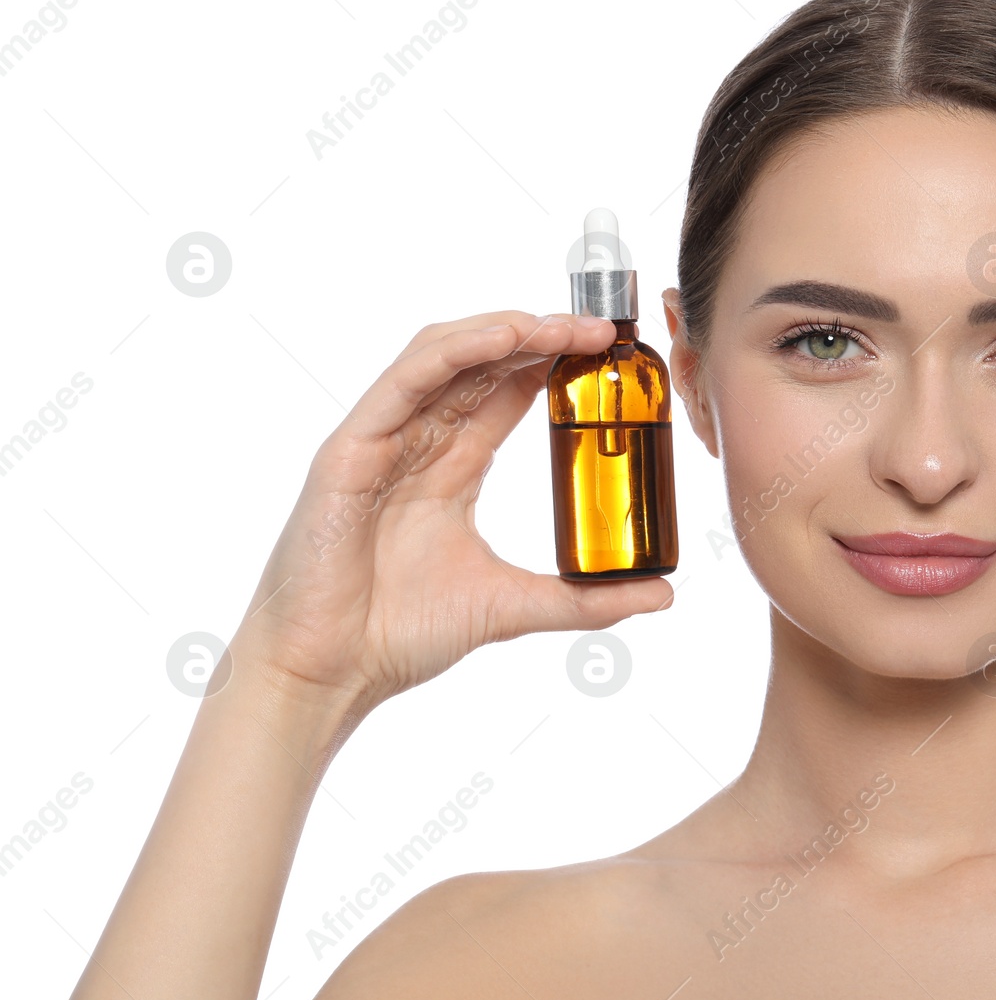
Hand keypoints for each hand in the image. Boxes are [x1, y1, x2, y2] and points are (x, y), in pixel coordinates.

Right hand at [229, 310, 674, 713]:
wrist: (331, 674)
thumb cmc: (397, 637)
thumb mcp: (512, 607)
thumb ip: (586, 600)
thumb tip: (661, 595)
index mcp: (449, 470)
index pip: (506, 393)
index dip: (554, 363)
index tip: (611, 350)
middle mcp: (416, 444)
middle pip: (482, 364)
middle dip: (541, 337)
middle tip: (603, 328)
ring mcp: (382, 442)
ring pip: (444, 357)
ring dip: (504, 331)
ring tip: (562, 324)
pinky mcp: (349, 451)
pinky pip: (403, 382)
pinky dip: (454, 351)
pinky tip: (502, 338)